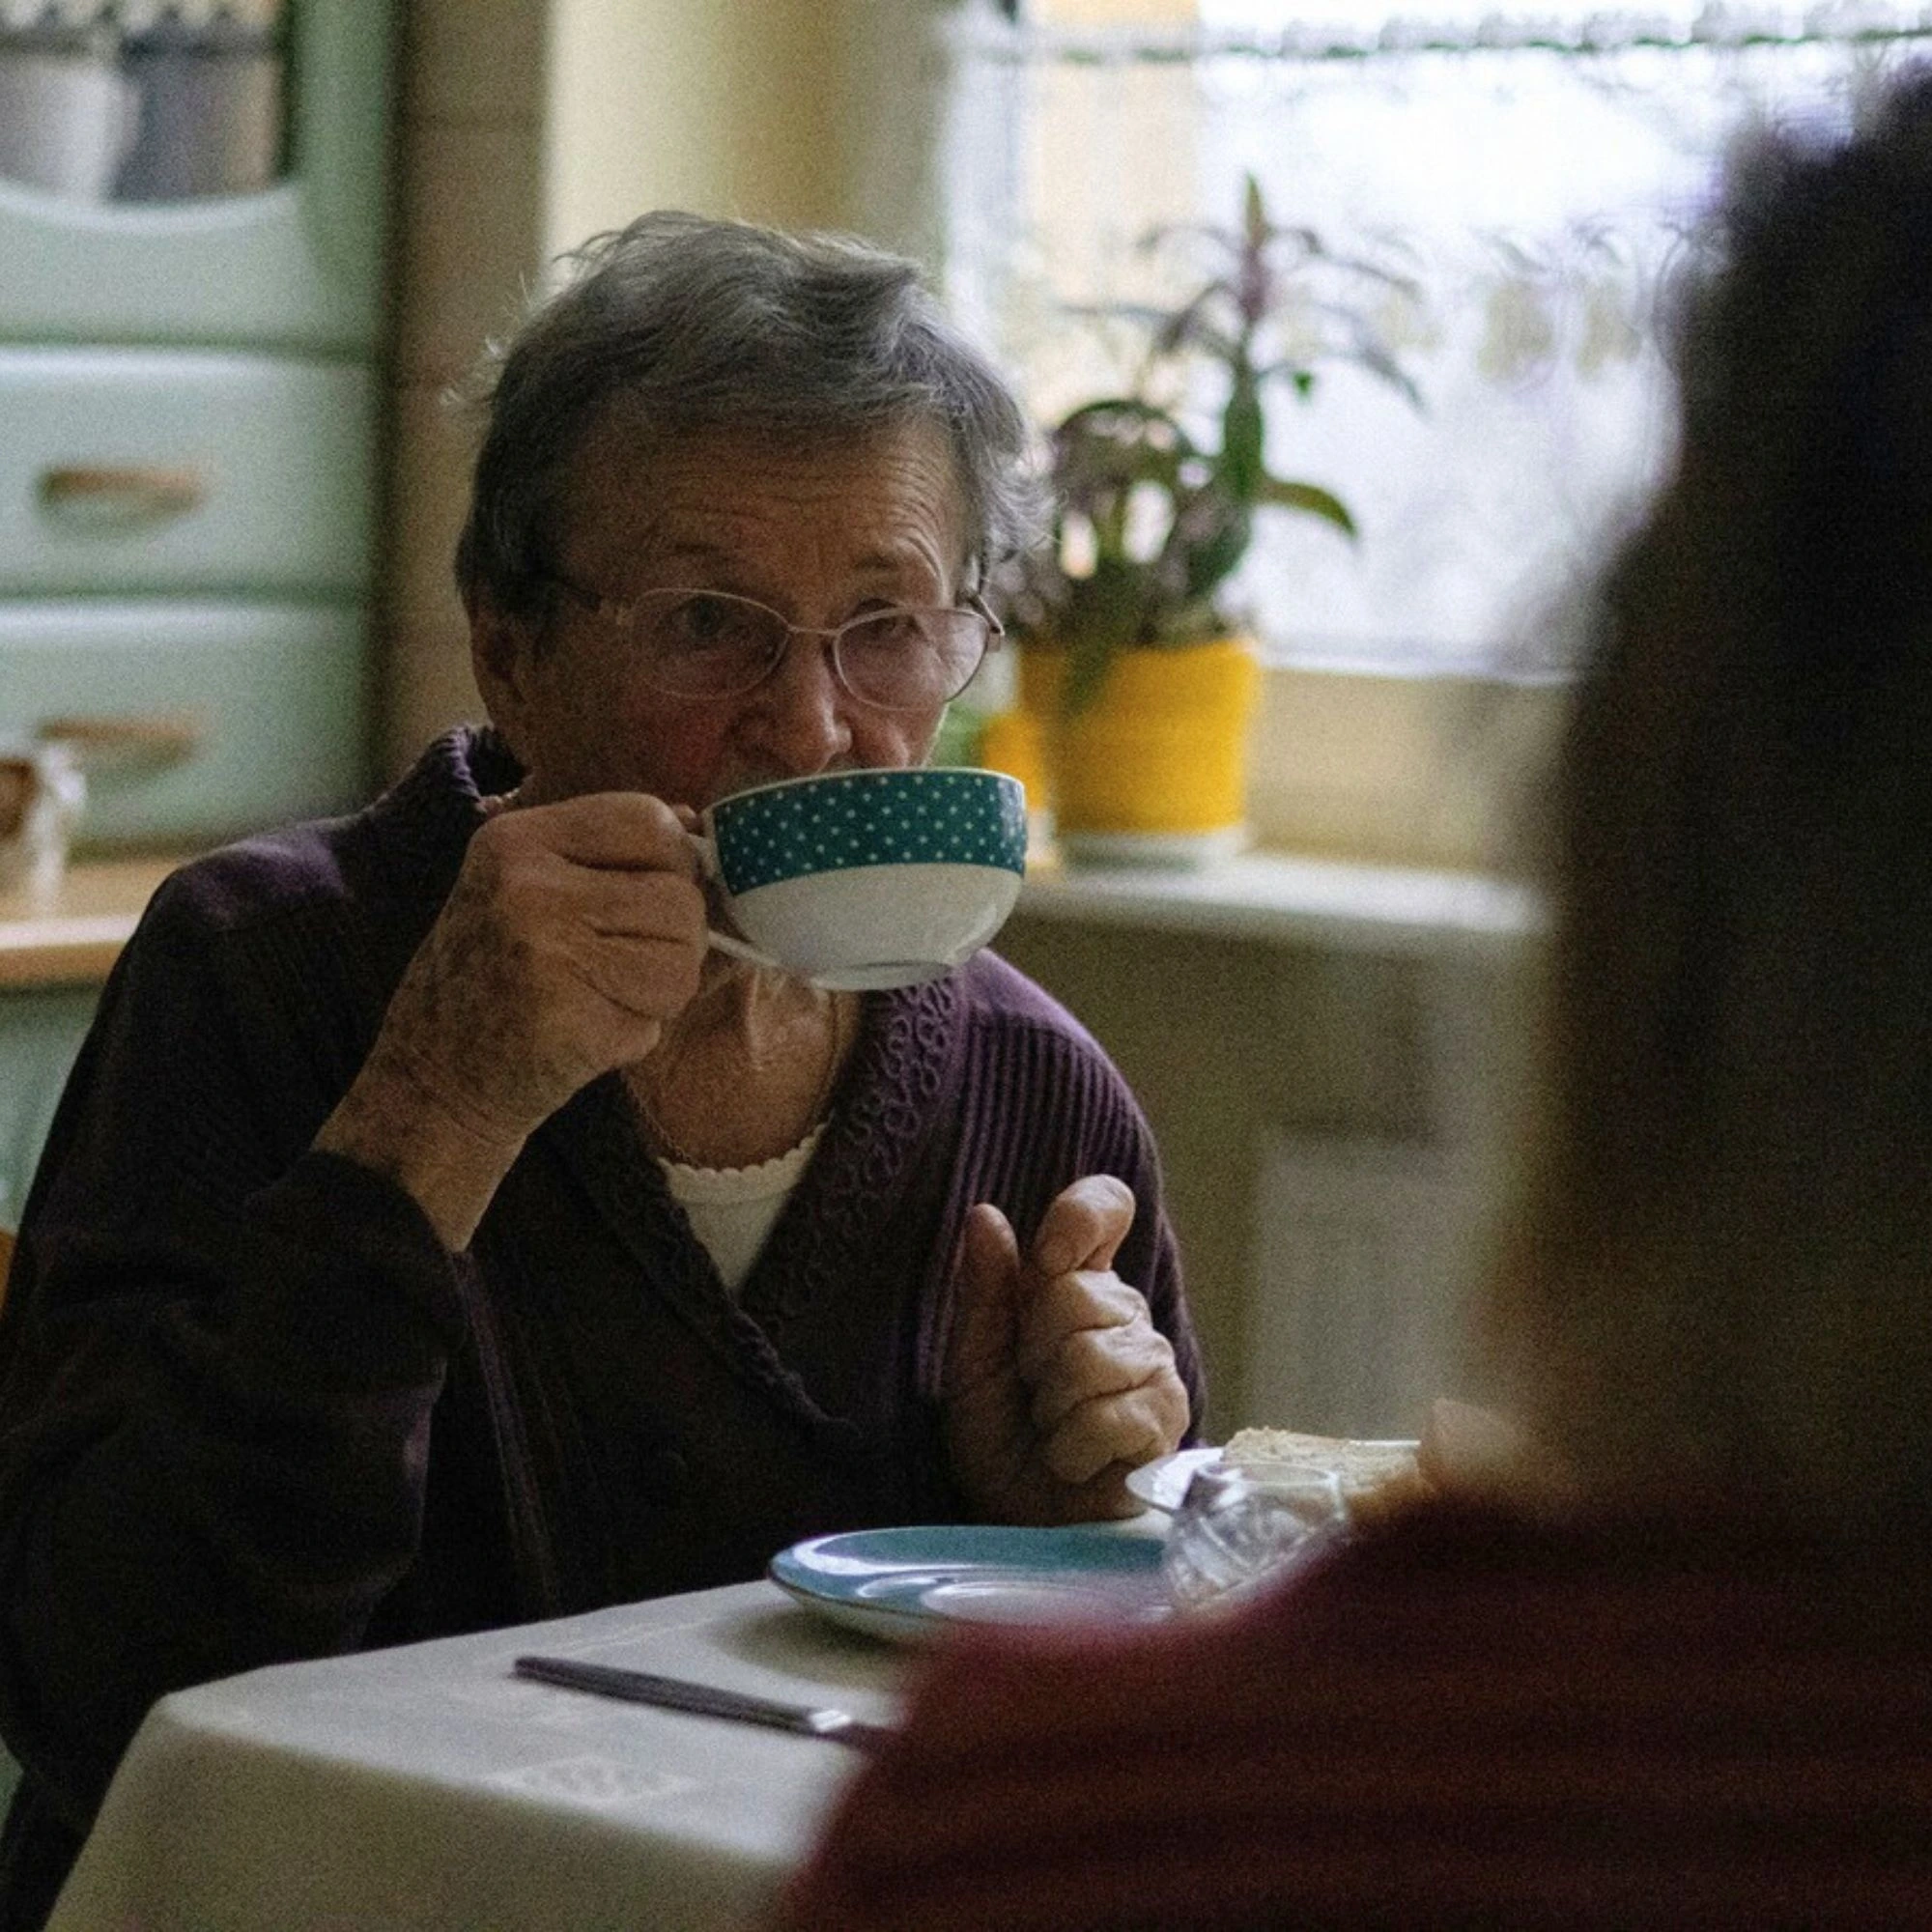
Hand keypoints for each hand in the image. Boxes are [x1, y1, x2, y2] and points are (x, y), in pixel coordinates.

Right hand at [316, 791, 707, 1245]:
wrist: (435, 1078)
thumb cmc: (499, 980)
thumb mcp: (530, 890)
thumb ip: (611, 855)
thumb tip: (698, 826)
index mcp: (516, 839)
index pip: (649, 819)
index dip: (672, 863)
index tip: (645, 899)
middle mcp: (525, 885)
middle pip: (679, 895)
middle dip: (674, 940)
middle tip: (615, 969)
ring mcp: (543, 951)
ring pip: (682, 956)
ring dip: (662, 990)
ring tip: (602, 999)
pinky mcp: (566, 1017)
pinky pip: (659, 1014)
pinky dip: (639, 1032)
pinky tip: (587, 1032)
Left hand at [941, 1175, 1189, 1523]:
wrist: (1020, 1519)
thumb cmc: (1000, 1437)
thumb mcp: (973, 1360)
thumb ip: (984, 1290)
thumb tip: (985, 1215)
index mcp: (1076, 1283)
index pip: (1103, 1207)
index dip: (1078, 1219)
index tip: (1048, 1259)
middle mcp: (1123, 1314)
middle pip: (1074, 1293)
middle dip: (1031, 1353)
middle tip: (1032, 1393)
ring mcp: (1154, 1364)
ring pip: (1088, 1357)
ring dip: (1050, 1408)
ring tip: (1053, 1430)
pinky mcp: (1166, 1419)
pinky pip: (1109, 1415)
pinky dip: (1071, 1448)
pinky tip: (1075, 1460)